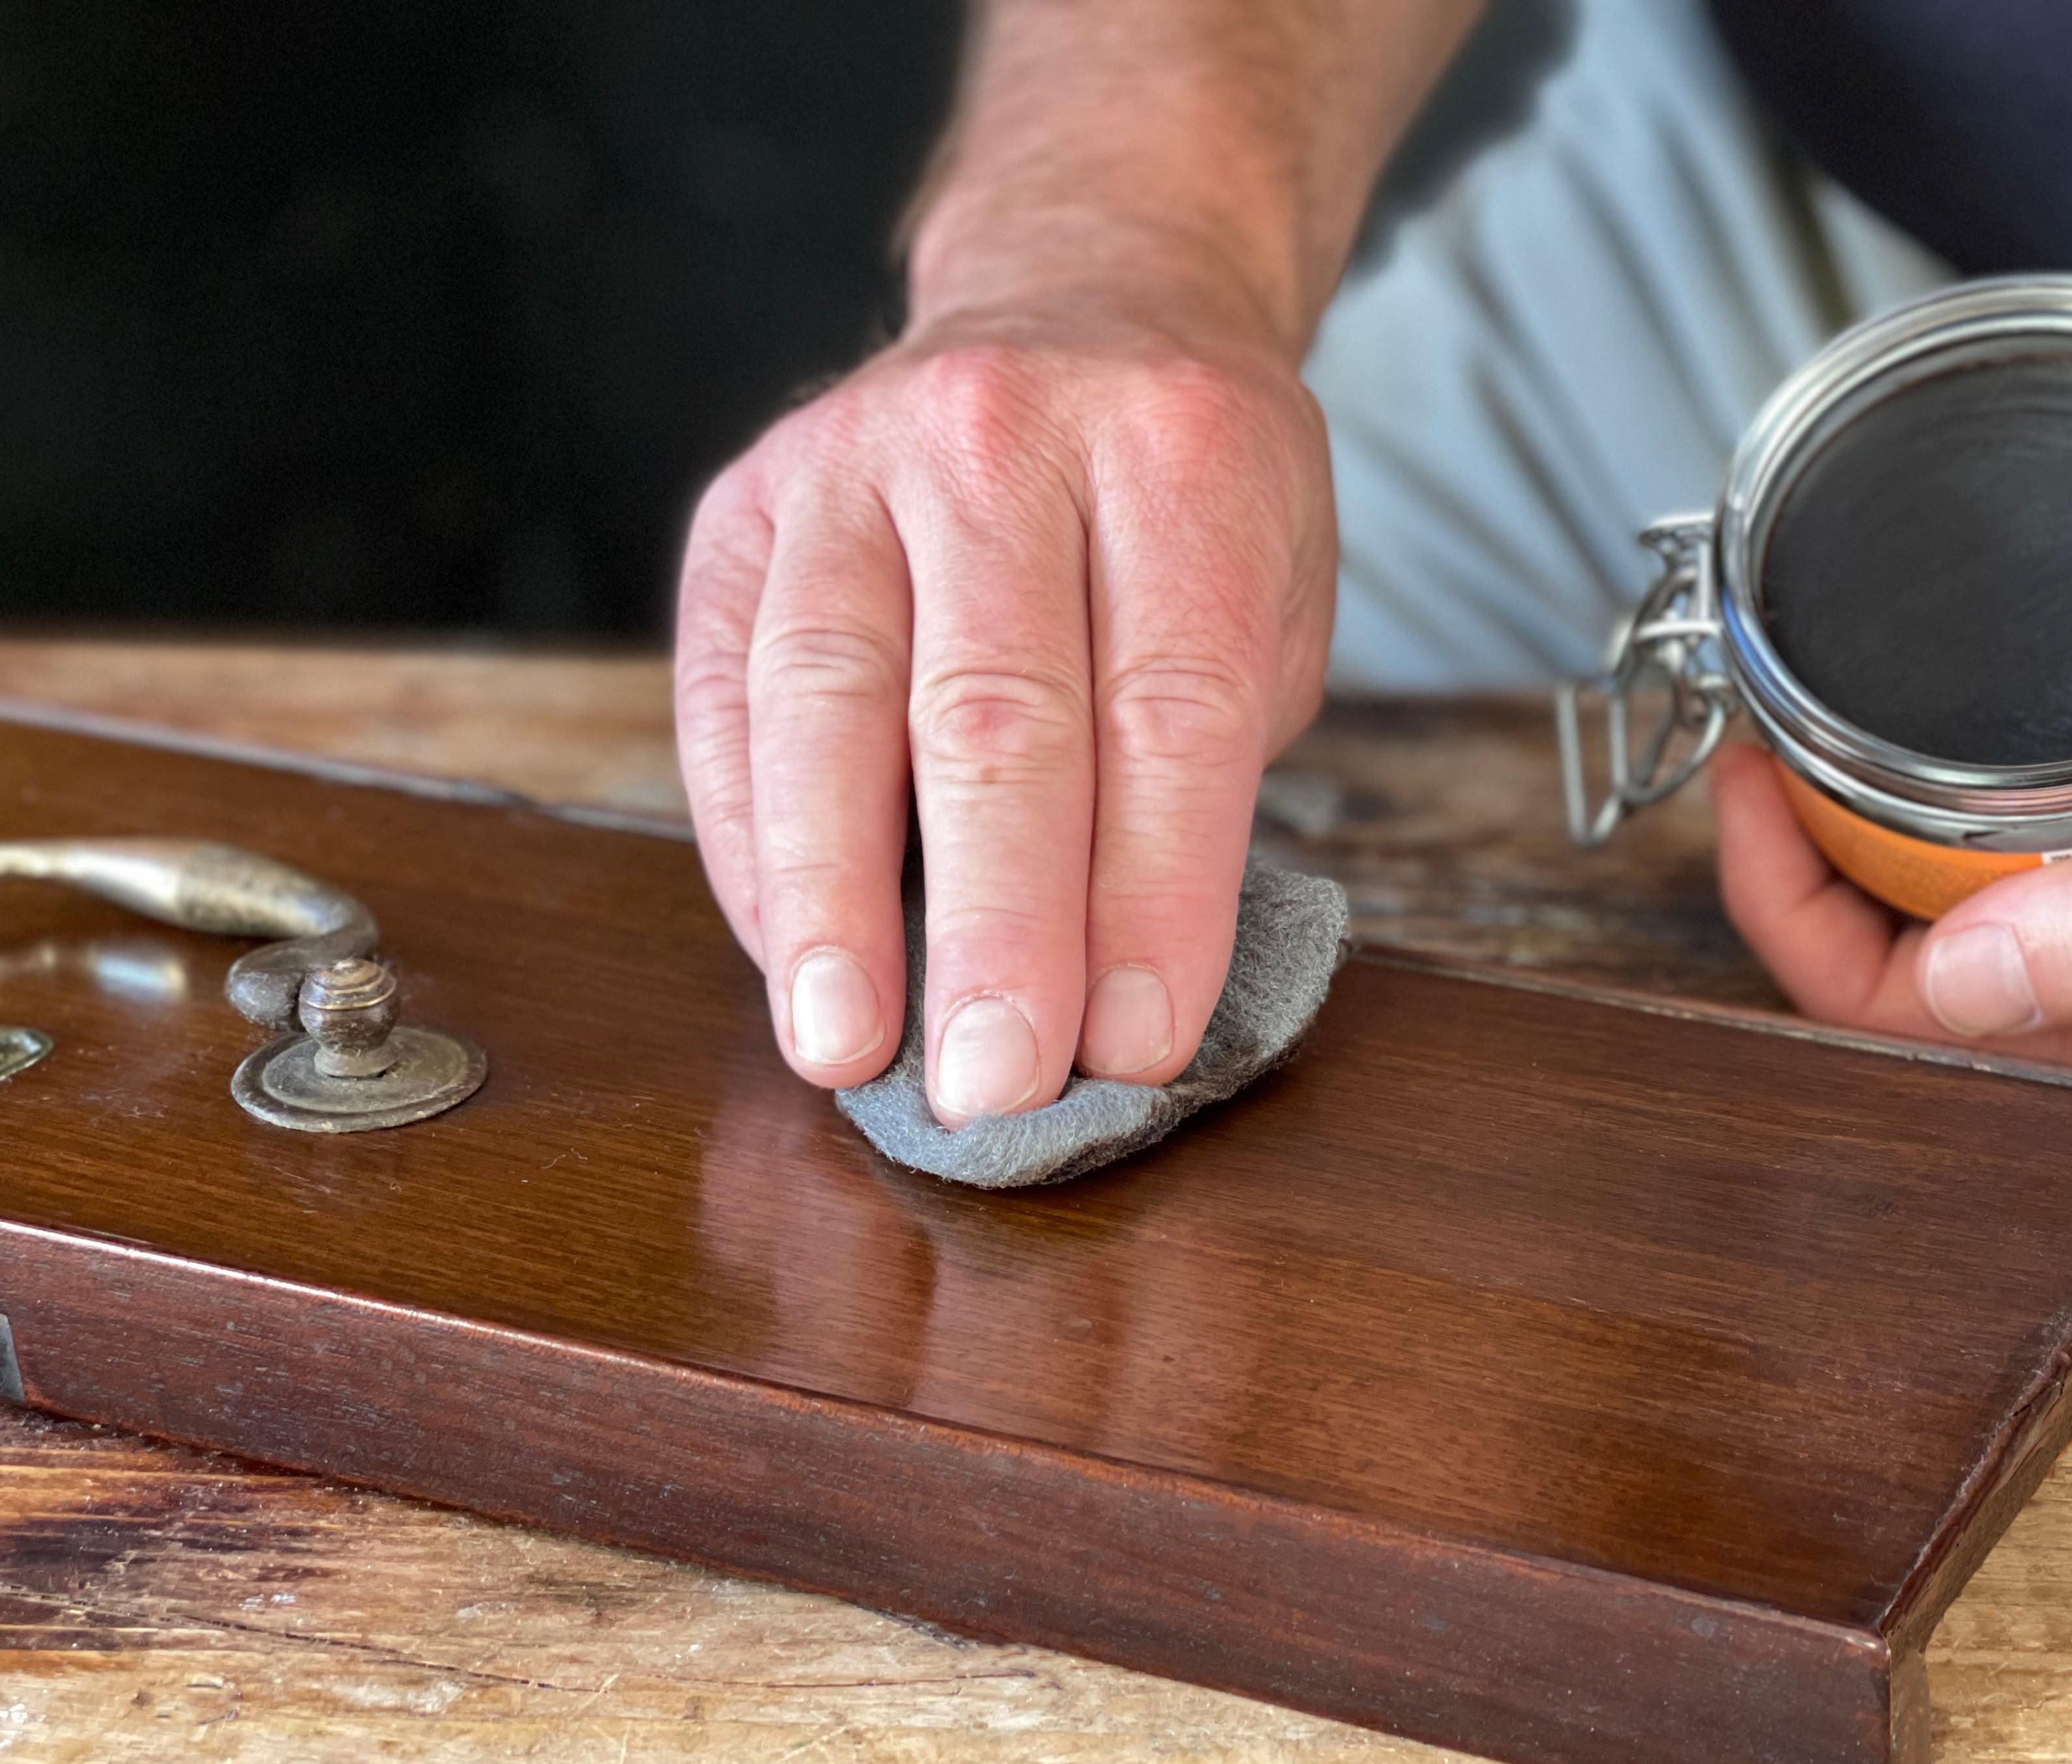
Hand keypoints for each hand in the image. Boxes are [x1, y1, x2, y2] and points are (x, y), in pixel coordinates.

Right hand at [675, 293, 1333, 1118]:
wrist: (1082, 298)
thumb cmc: (1191, 492)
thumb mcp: (1273, 591)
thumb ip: (1207, 768)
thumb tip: (1119, 996)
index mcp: (1179, 454)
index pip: (1169, 709)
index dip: (1154, 894)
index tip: (1137, 1047)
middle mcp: (1002, 438)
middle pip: (994, 716)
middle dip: (996, 926)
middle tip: (995, 1086)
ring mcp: (850, 460)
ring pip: (826, 704)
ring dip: (832, 900)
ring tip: (845, 1047)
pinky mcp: (741, 506)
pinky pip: (726, 696)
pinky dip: (752, 842)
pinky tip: (784, 954)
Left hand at [1713, 645, 2071, 1093]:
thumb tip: (1953, 981)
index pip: (1897, 1018)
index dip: (1788, 910)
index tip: (1748, 783)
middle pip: (1911, 961)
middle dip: (1812, 857)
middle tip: (1766, 735)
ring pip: (1975, 898)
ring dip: (1887, 819)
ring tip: (1824, 719)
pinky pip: (2061, 840)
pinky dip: (1993, 785)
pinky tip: (1967, 722)